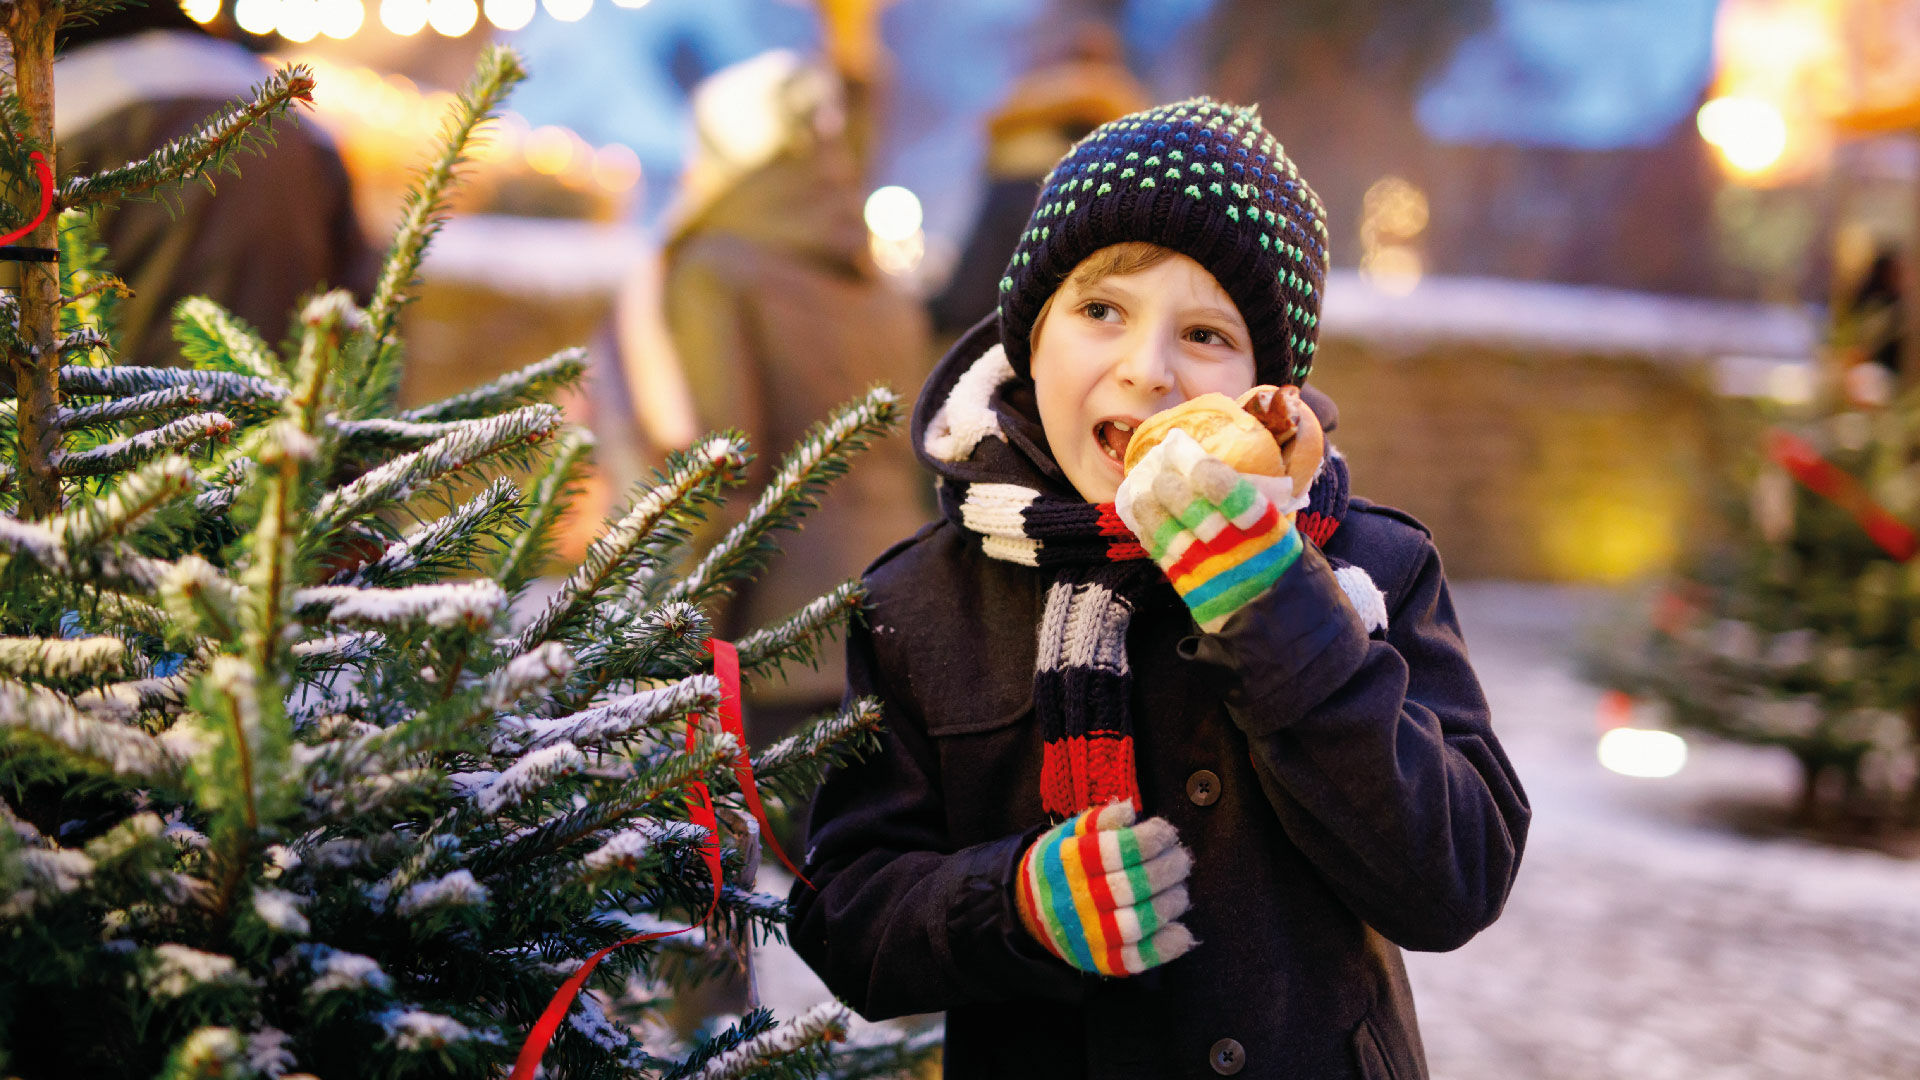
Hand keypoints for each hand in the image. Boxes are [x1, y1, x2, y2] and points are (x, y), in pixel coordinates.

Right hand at [1013, 799, 1196, 976]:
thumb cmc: (1060, 864)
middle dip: (1169, 869)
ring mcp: (1091, 933)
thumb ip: (1099, 819)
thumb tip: (1130, 809)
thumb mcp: (1069, 834)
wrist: (1028, 910)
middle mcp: (1081, 899)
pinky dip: (1163, 948)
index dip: (1152, 839)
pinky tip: (1180, 932)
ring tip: (1179, 890)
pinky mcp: (1101, 960)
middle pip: (1135, 886)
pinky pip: (1135, 959)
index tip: (1167, 833)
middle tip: (1182, 860)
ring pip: (1139, 922)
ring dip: (1170, 904)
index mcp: (1072, 862)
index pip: (1119, 850)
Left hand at [1114, 427, 1304, 632]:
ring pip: (1170, 535)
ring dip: (1150, 511)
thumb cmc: (1277, 562)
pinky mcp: (1191, 590)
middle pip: (1194, 514)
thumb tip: (1222, 457)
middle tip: (1162, 475)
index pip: (1236, 498)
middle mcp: (1236, 552)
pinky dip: (1149, 535)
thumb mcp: (1282, 530)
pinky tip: (1144, 521)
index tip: (1193, 458)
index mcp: (1267, 531)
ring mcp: (1210, 573)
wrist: (1277, 620)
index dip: (1210, 476)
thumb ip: (1258, 499)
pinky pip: (1162, 558)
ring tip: (1143, 495)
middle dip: (1171, 489)